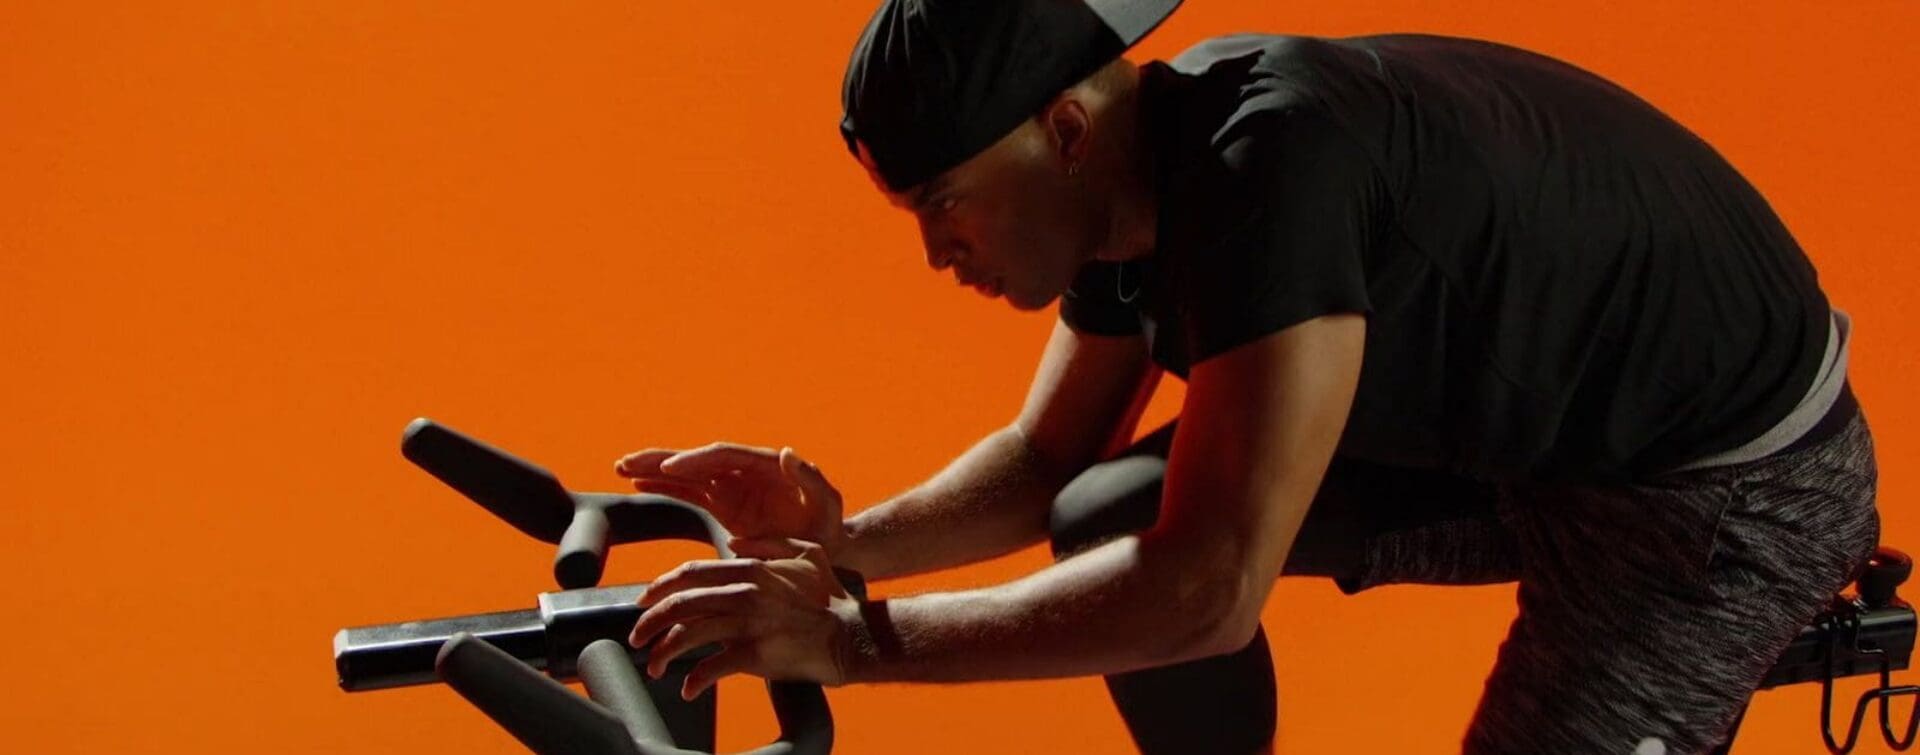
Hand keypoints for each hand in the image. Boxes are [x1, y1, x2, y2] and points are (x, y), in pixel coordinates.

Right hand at [613, 442, 848, 557]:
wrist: (827, 547)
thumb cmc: (829, 526)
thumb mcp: (828, 504)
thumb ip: (811, 479)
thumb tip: (788, 453)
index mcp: (764, 465)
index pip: (722, 456)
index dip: (694, 461)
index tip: (669, 469)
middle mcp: (743, 471)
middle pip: (696, 460)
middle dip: (662, 459)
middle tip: (628, 462)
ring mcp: (732, 488)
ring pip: (687, 474)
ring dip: (655, 470)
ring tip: (622, 468)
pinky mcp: (724, 505)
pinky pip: (689, 492)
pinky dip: (665, 487)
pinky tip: (640, 484)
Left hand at [627, 537, 860, 699]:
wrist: (852, 635)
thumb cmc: (831, 597)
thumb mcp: (807, 553)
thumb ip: (769, 542)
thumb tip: (733, 542)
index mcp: (751, 569)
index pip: (690, 573)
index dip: (660, 587)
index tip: (644, 602)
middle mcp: (744, 593)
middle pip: (679, 603)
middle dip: (649, 621)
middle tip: (636, 636)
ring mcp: (747, 624)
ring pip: (687, 635)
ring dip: (663, 653)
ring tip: (654, 666)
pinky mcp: (754, 655)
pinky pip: (711, 668)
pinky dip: (693, 679)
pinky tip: (686, 688)